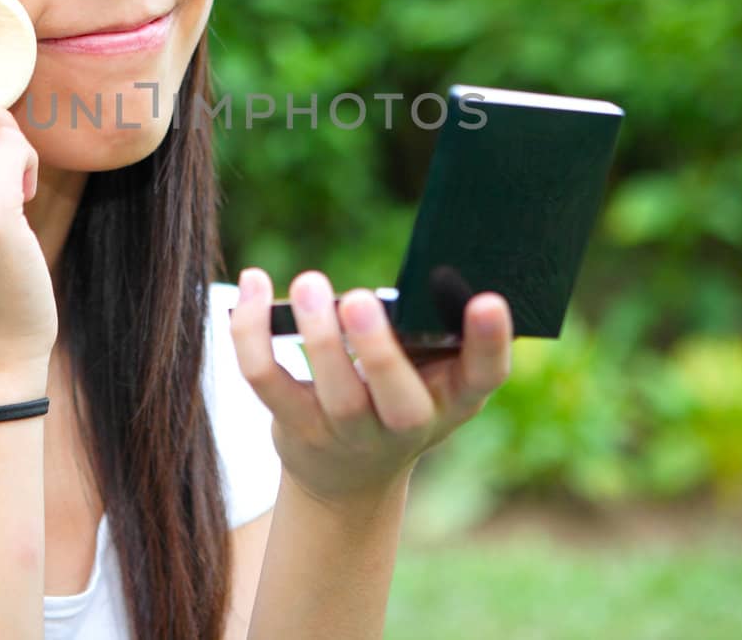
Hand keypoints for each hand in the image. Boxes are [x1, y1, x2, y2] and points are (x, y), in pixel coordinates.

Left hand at [228, 267, 512, 510]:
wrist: (348, 474)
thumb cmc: (398, 396)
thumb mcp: (431, 372)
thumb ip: (429, 329)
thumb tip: (420, 267)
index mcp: (454, 397)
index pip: (484, 375)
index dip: (490, 341)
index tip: (487, 299)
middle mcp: (407, 425)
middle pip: (400, 402)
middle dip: (379, 350)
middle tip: (360, 299)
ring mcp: (349, 433)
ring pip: (334, 394)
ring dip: (318, 336)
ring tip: (309, 283)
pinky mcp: (295, 425)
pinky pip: (266, 379)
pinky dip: (251, 331)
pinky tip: (254, 282)